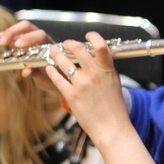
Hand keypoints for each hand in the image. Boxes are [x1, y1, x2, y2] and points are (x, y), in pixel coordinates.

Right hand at [0, 20, 58, 91]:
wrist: (58, 78)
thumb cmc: (54, 76)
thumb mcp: (48, 77)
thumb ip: (38, 73)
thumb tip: (26, 71)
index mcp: (49, 45)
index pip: (39, 35)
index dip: (28, 38)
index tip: (18, 45)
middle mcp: (39, 39)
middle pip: (26, 28)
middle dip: (13, 33)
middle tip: (2, 42)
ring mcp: (29, 40)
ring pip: (15, 33)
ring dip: (2, 35)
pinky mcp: (20, 45)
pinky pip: (9, 40)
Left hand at [44, 32, 129, 146]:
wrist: (112, 128)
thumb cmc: (114, 107)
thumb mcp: (114, 83)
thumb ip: (106, 68)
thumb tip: (98, 56)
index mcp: (107, 70)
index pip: (101, 46)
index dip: (92, 36)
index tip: (87, 35)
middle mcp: (94, 74)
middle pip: (77, 49)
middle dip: (68, 44)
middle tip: (64, 44)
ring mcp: (82, 84)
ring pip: (63, 61)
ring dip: (55, 54)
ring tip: (52, 52)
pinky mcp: (71, 95)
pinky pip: (56, 77)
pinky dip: (51, 71)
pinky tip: (49, 69)